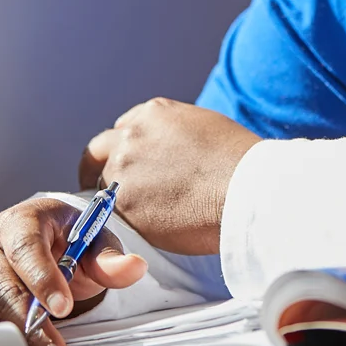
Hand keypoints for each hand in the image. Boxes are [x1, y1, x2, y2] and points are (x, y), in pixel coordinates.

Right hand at [0, 198, 148, 345]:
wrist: (38, 238)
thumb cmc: (64, 239)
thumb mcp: (91, 241)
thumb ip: (110, 257)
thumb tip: (135, 267)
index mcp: (20, 222)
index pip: (26, 249)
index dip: (43, 278)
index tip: (63, 307)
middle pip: (4, 288)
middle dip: (30, 323)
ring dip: (7, 339)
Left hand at [79, 98, 260, 254]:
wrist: (246, 188)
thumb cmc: (241, 162)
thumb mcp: (206, 127)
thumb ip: (177, 135)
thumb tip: (173, 153)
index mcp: (154, 113)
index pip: (123, 128)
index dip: (125, 148)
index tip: (129, 165)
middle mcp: (131, 136)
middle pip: (98, 151)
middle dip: (98, 169)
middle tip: (108, 190)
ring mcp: (123, 170)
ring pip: (100, 186)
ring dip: (113, 199)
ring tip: (135, 218)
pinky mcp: (123, 205)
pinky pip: (110, 216)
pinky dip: (123, 224)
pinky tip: (145, 232)